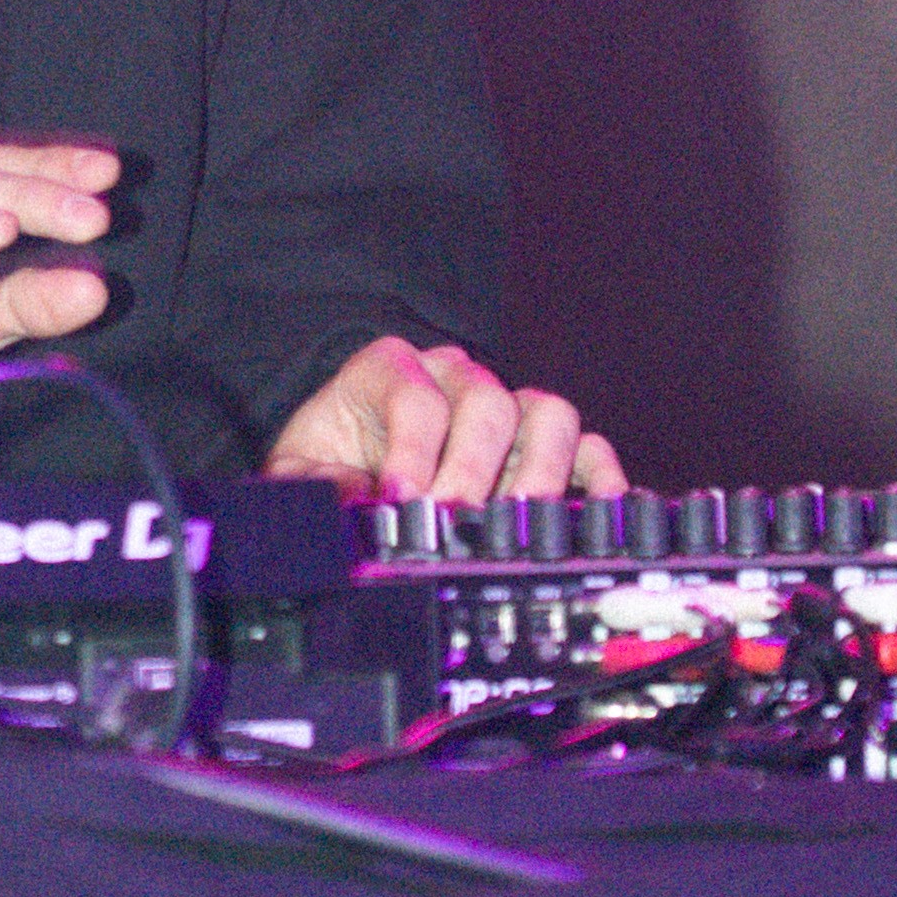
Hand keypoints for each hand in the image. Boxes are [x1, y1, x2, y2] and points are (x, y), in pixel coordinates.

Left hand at [263, 336, 622, 505]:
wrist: (350, 472)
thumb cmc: (329, 465)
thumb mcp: (299, 473)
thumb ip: (315, 483)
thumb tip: (354, 502)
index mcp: (391, 370)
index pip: (417, 398)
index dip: (412, 452)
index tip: (400, 500)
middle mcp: (455, 379)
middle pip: (488, 403)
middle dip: (473, 471)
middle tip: (454, 525)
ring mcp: (506, 408)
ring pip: (546, 413)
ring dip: (537, 474)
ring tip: (515, 526)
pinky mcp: (542, 447)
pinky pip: (587, 447)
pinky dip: (597, 479)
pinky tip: (591, 515)